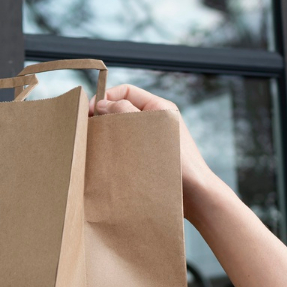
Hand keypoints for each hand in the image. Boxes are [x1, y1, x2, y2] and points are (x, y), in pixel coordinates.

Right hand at [93, 85, 222, 217]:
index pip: (126, 91)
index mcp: (159, 107)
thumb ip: (125, 112)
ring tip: (97, 145)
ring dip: (110, 135)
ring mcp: (153, 139)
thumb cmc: (180, 164)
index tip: (89, 112)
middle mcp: (156, 120)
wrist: (197, 195)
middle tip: (89, 129)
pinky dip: (117, 150)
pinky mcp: (150, 156)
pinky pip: (129, 146)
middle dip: (105, 117)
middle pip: (123, 109)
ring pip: (124, 129)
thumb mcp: (150, 132)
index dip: (106, 97)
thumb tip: (102, 104)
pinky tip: (108, 160)